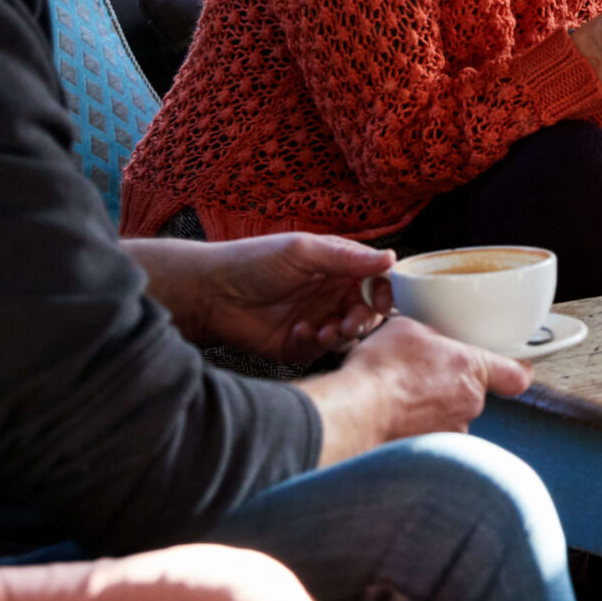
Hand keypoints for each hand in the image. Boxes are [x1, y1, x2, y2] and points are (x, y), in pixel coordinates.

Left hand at [124, 233, 393, 364]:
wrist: (210, 292)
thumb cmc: (255, 261)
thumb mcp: (304, 251)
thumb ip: (348, 257)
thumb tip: (391, 258)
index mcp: (336, 266)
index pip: (375, 279)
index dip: (384, 290)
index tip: (381, 300)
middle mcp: (330, 293)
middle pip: (367, 310)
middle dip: (364, 318)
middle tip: (349, 322)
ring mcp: (316, 318)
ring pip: (348, 333)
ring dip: (342, 334)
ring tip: (325, 330)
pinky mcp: (298, 343)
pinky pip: (321, 349)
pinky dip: (317, 343)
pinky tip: (300, 331)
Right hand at [298, 317, 530, 468]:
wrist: (355, 413)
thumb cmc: (381, 370)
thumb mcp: (408, 329)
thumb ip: (432, 337)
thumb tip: (430, 342)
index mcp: (471, 369)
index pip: (516, 376)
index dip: (516, 372)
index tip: (513, 370)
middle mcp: (468, 404)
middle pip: (471, 396)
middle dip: (450, 389)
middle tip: (420, 380)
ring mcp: (450, 433)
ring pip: (448, 420)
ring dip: (430, 413)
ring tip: (400, 403)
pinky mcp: (430, 454)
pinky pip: (428, 440)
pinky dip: (413, 433)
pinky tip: (393, 422)